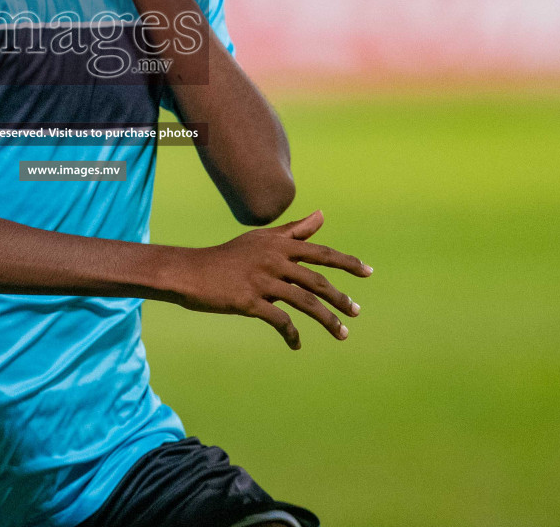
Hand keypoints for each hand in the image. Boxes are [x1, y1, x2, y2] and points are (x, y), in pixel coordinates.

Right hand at [168, 210, 372, 348]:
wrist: (190, 271)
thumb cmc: (228, 256)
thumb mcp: (261, 239)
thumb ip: (293, 230)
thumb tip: (322, 215)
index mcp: (279, 244)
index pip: (321, 252)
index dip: (347, 262)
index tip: (368, 272)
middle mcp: (274, 260)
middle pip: (317, 280)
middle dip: (341, 298)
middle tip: (356, 312)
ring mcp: (262, 281)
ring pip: (305, 302)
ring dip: (327, 320)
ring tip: (342, 334)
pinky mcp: (249, 301)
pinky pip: (280, 321)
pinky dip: (291, 335)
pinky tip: (297, 345)